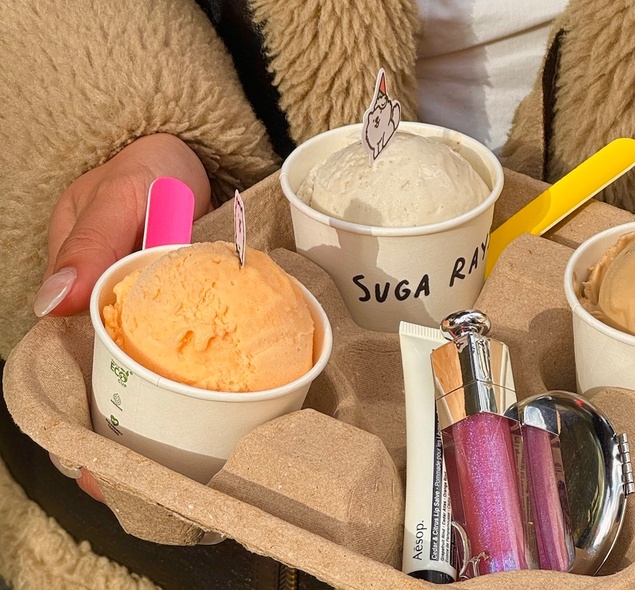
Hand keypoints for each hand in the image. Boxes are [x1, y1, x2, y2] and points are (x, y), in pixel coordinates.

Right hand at [36, 133, 210, 500]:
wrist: (197, 156)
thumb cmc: (152, 167)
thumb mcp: (123, 193)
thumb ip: (93, 240)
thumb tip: (53, 303)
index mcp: (77, 288)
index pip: (66, 366)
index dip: (77, 420)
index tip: (94, 467)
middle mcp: (107, 310)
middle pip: (105, 384)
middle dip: (118, 439)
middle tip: (138, 487)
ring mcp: (147, 315)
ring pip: (145, 379)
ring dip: (157, 425)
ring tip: (174, 476)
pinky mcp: (186, 314)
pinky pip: (184, 357)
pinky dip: (193, 389)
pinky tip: (211, 425)